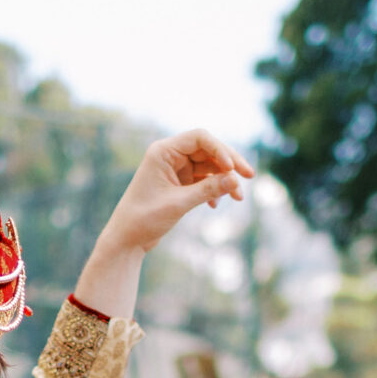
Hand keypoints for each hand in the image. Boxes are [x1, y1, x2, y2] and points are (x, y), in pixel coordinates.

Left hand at [94, 130, 254, 256]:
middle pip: (209, 150)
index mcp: (163, 151)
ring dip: (224, 179)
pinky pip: (204, 180)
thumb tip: (235, 180)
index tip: (233, 168)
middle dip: (229, 163)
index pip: (200, 138)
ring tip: (238, 197)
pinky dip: (214, 189)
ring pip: (209, 166)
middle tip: (250, 176)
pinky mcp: (179, 183)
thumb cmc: (144, 219)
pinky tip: (216, 205)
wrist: (127, 239)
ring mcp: (175, 169)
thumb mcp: (179, 203)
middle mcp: (170, 156)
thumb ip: (208, 190)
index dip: (220, 149)